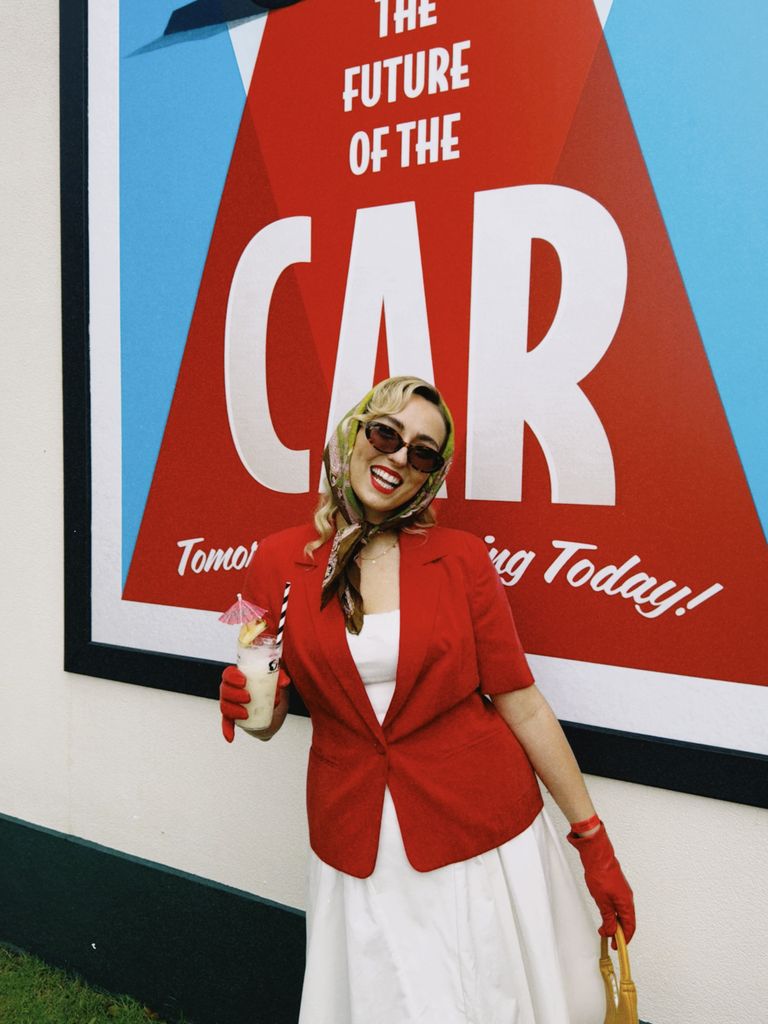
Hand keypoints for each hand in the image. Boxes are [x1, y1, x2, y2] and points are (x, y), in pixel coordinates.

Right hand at [219, 665, 290, 742]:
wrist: (276, 710)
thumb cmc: (275, 691)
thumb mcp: (280, 684)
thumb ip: (283, 678)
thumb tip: (284, 682)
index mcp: (239, 676)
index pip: (229, 673)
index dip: (232, 676)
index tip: (243, 681)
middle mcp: (232, 689)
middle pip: (224, 689)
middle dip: (234, 694)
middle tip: (248, 698)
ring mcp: (231, 703)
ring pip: (224, 705)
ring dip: (232, 710)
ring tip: (245, 714)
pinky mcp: (233, 717)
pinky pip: (227, 723)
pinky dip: (227, 730)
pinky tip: (230, 737)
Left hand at [567, 822, 634, 945]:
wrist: (597, 855)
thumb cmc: (600, 874)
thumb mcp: (602, 901)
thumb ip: (608, 918)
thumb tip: (611, 932)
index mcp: (626, 903)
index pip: (629, 927)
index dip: (624, 939)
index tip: (617, 946)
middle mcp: (627, 898)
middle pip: (627, 921)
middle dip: (619, 932)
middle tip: (610, 940)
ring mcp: (623, 892)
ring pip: (622, 912)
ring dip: (615, 922)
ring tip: (605, 928)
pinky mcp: (617, 887)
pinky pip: (618, 904)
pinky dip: (613, 913)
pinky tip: (605, 913)